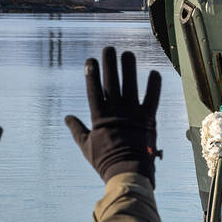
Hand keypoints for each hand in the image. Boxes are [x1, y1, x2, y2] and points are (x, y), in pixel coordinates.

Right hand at [65, 47, 162, 186]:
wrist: (128, 172)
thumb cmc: (105, 161)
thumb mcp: (86, 146)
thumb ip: (76, 129)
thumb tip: (67, 117)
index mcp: (99, 117)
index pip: (93, 90)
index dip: (91, 74)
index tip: (90, 60)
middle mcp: (116, 111)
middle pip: (111, 82)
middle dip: (109, 64)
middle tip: (109, 48)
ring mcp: (132, 114)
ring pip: (130, 85)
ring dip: (129, 68)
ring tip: (127, 53)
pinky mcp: (148, 119)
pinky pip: (152, 98)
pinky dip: (154, 85)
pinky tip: (154, 72)